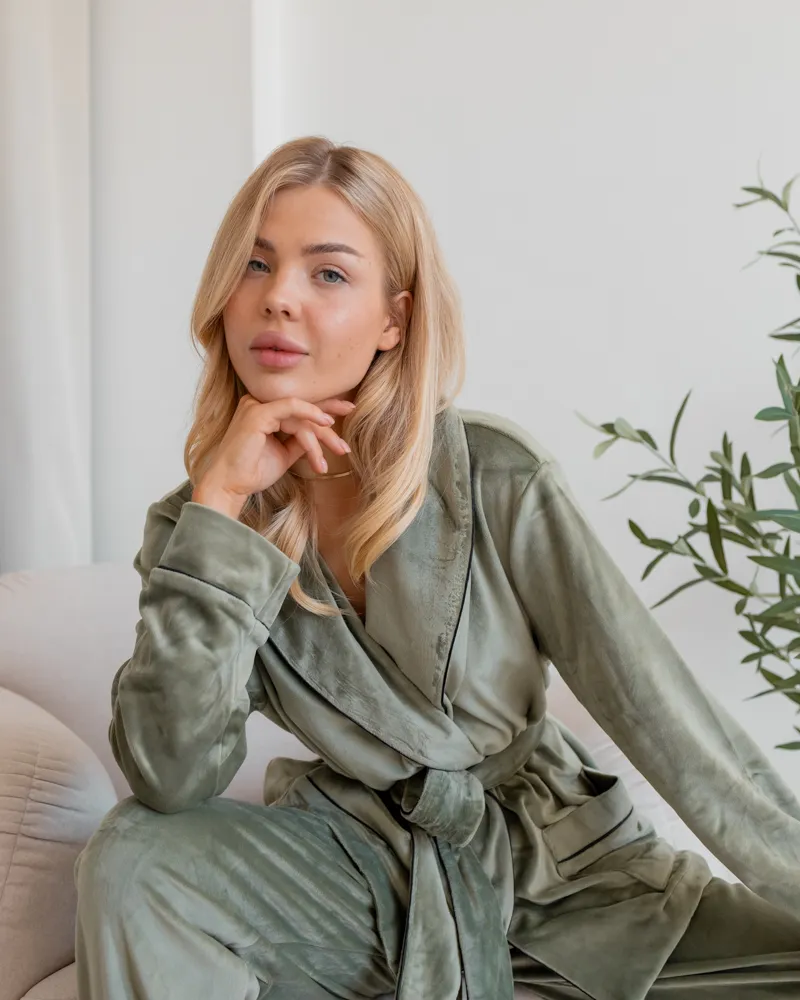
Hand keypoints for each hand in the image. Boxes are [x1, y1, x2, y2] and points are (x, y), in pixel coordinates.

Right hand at [193, 394, 354, 518]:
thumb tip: (319, 434)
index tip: (345, 411)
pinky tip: (326, 424)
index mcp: (262, 411)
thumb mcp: (284, 454)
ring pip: (300, 413)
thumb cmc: (252, 472)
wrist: (230, 485)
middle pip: (301, 406)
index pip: (297, 406)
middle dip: (329, 410)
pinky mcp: (258, 413)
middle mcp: (257, 404)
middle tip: (352, 411)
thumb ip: (299, 441)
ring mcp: (256, 406)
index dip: (322, 407)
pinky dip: (310, 414)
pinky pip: (291, 407)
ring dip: (322, 434)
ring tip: (339, 449)